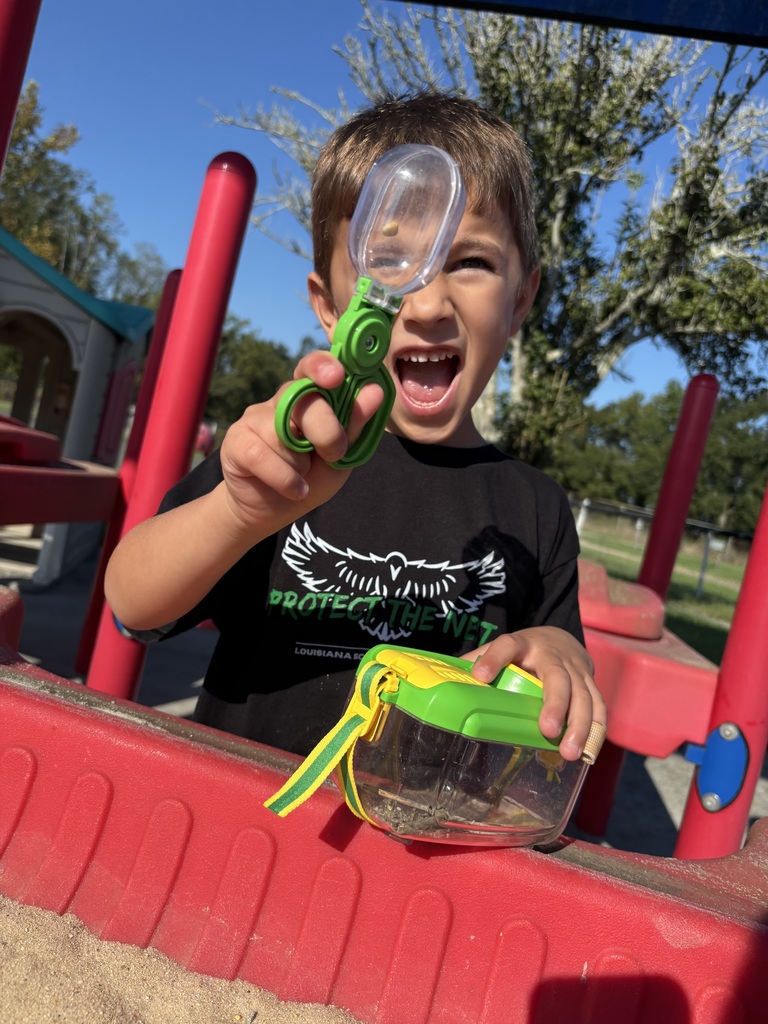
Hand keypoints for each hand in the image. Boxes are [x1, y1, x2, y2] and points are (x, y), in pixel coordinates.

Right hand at [219, 349, 384, 534]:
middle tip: (333, 454)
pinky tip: (294, 490)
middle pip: (303, 397)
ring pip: (282, 431)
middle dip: (325, 429)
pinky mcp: (236, 440)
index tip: (337, 377)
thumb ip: (355, 426)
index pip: (314, 368)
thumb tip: (375, 391)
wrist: (274, 511)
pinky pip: (262, 454)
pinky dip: (285, 479)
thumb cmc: (311, 478)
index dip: (323, 366)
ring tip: (302, 477)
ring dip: (300, 463)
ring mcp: (255, 417)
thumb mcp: (341, 457)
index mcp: (310, 397)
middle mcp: (281, 401)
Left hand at [466, 627, 604, 760]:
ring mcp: (575, 669)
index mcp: (522, 644)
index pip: (506, 646)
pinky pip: (599, 708)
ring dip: (580, 726)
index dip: (494, 658)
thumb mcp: (500, 650)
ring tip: (569, 754)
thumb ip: (477, 663)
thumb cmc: (522, 653)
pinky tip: (588, 755)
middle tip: (548, 729)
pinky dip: (596, 732)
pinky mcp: (591, 683)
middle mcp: (552, 655)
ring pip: (584, 696)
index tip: (480, 675)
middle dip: (556, 703)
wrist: (561, 639)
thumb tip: (446, 685)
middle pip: (558, 677)